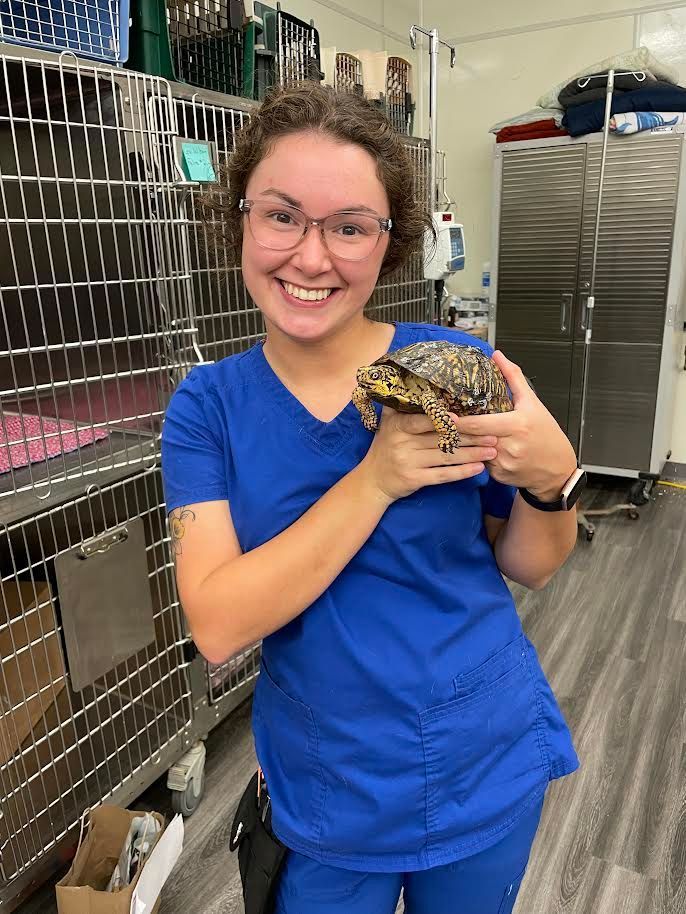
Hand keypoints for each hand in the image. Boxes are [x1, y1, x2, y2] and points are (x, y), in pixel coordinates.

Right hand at [359, 407, 497, 503]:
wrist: (372, 481)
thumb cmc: (385, 448)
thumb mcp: (388, 424)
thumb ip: (400, 405)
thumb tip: (412, 377)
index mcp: (397, 425)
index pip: (422, 420)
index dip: (441, 418)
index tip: (462, 416)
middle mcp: (402, 443)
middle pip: (440, 438)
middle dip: (469, 436)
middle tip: (492, 433)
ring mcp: (408, 462)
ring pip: (445, 457)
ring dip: (472, 454)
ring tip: (492, 450)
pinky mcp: (414, 480)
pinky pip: (443, 475)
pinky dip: (462, 472)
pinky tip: (479, 468)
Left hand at [452, 350, 577, 500]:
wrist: (558, 468)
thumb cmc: (546, 434)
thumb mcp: (532, 403)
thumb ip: (513, 378)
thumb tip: (498, 356)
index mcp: (517, 425)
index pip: (478, 424)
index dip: (457, 421)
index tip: (442, 415)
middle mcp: (509, 446)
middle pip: (472, 438)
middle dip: (455, 432)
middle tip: (442, 423)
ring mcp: (504, 464)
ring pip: (474, 452)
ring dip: (467, 444)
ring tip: (458, 435)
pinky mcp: (500, 476)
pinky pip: (481, 464)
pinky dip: (478, 456)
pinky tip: (480, 449)